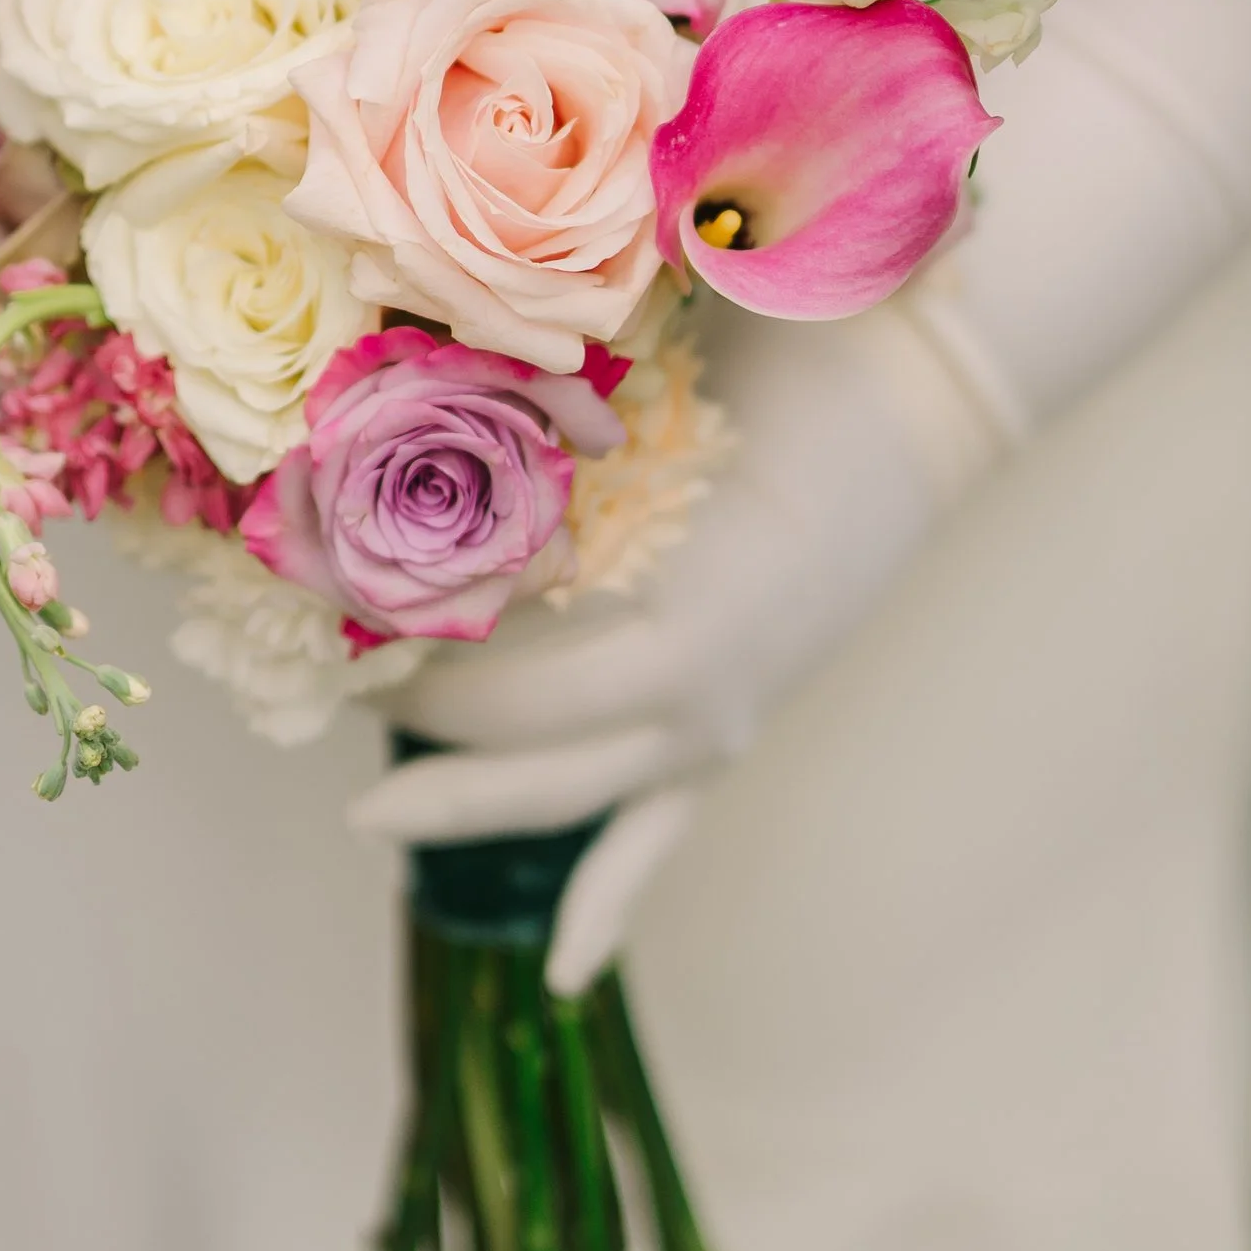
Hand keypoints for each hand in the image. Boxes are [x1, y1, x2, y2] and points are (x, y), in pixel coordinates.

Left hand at [348, 298, 977, 989]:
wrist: (924, 385)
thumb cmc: (807, 341)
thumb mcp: (696, 328)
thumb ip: (600, 325)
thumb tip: (473, 275)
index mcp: (694, 608)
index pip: (521, 665)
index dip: (419, 652)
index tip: (330, 613)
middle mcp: (705, 687)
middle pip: (529, 735)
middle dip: (421, 717)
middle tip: (326, 681)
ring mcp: (724, 719)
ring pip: (576, 796)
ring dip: (475, 804)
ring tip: (373, 816)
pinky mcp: (733, 727)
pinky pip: (663, 834)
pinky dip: (609, 904)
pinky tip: (555, 975)